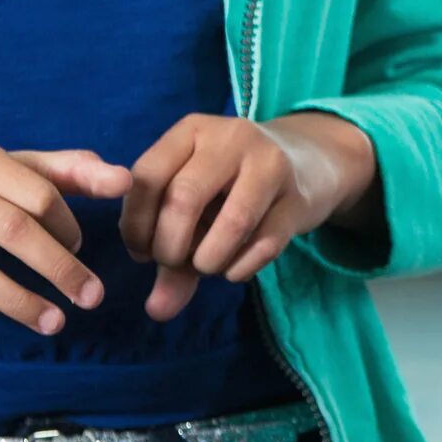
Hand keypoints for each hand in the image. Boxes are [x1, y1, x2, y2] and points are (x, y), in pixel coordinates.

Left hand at [122, 112, 379, 321]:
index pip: (147, 176)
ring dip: (208, 262)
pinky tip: (235, 269)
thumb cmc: (230, 186)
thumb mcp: (193, 206)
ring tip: (207, 267)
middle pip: (184, 199)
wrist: (306, 161)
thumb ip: (168, 253)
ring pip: (232, 222)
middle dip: (170, 248)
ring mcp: (270, 163)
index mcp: (191, 131)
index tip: (142, 252)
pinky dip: (241, 269)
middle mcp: (230, 137)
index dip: (135, 224)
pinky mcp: (299, 195)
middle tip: (174, 264)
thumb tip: (157, 310)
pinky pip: (266, 244)